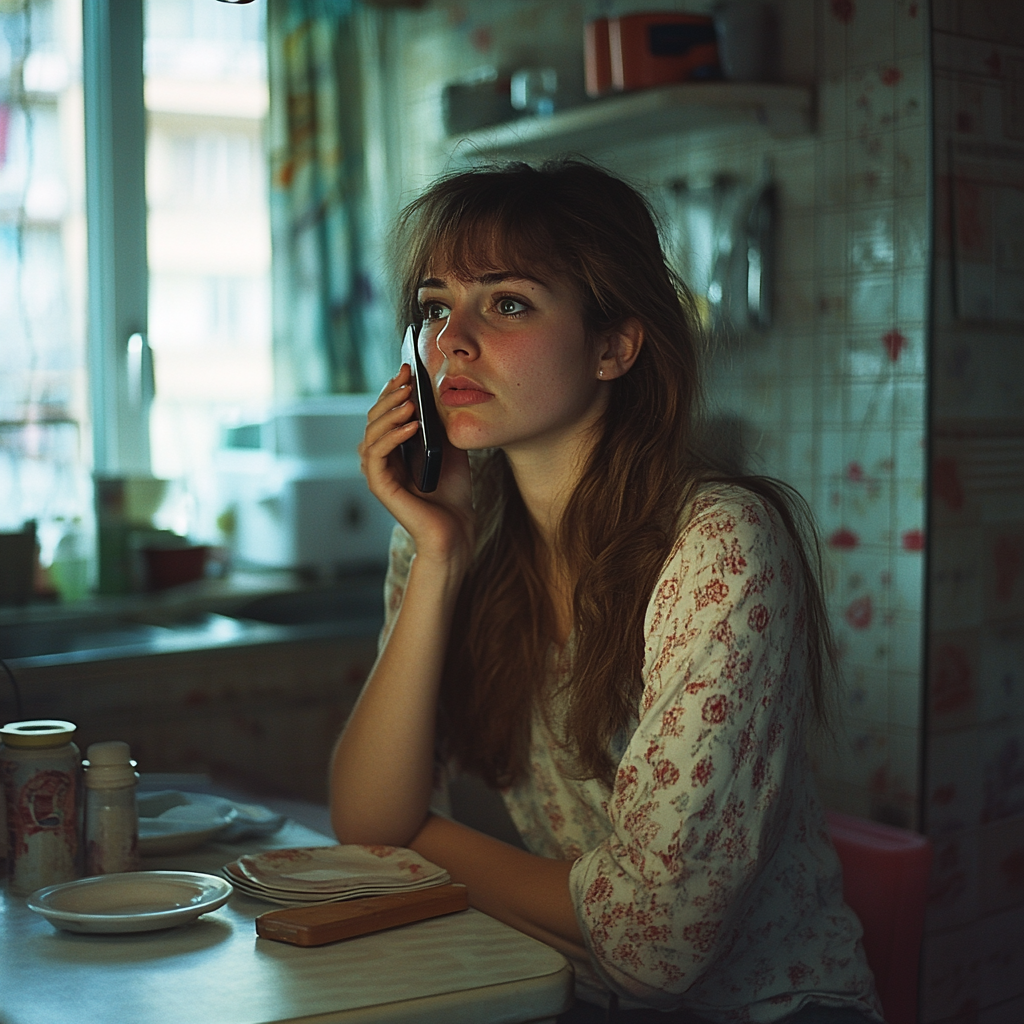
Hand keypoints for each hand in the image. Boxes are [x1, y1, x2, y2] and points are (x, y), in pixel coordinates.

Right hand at [359, 363, 473, 566]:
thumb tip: (434, 389)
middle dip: (390, 395)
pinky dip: (391, 437)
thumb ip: (438, 423)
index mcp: (395, 448)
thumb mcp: (449, 447)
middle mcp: (382, 458)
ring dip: (389, 413)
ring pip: (371, 433)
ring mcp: (379, 473)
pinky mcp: (380, 487)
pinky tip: (411, 425)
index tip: (407, 369)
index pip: (386, 412)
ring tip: (409, 400)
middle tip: (407, 378)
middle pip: (374, 418)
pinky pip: (376, 455)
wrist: (457, 530)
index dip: (393, 389)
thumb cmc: (454, 492)